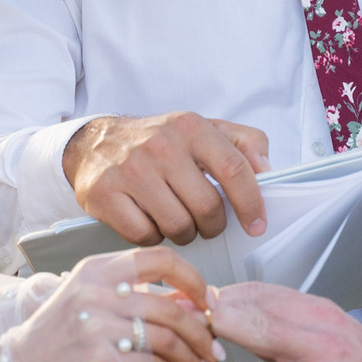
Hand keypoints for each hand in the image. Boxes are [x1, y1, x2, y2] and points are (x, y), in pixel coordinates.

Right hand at [13, 247, 218, 361]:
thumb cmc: (57, 335)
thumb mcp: (87, 297)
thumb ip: (129, 293)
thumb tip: (188, 301)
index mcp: (97, 268)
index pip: (158, 258)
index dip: (192, 279)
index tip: (207, 300)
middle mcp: (97, 291)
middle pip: (169, 306)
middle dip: (201, 331)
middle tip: (214, 348)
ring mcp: (96, 326)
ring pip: (166, 338)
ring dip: (192, 358)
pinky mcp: (99, 361)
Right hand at [64, 113, 269, 246]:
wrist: (93, 143)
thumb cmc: (158, 142)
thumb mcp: (202, 130)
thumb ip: (243, 143)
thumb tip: (268, 170)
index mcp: (190, 126)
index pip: (234, 168)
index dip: (251, 202)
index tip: (257, 225)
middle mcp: (159, 145)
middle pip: (207, 207)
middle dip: (212, 224)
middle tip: (205, 222)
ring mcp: (129, 170)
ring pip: (177, 226)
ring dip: (184, 233)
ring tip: (176, 218)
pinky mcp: (103, 193)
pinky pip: (144, 235)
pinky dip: (152, 236)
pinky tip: (148, 219)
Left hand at [201, 283, 361, 361]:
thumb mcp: (337, 350)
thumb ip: (300, 338)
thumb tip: (258, 336)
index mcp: (323, 312)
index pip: (264, 292)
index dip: (225, 297)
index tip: (196, 306)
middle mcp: (321, 322)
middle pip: (254, 304)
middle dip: (211, 311)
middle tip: (178, 323)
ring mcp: (320, 351)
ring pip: (256, 330)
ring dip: (217, 339)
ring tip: (188, 352)